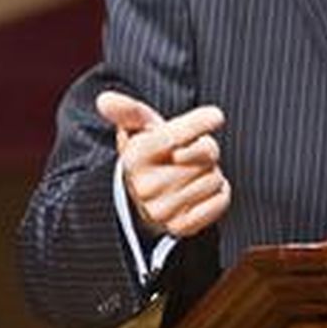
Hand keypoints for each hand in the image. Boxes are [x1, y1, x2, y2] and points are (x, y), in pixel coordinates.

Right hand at [96, 91, 231, 236]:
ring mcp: (163, 209)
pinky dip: (219, 192)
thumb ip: (127, 110)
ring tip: (192, 171)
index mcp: (136, 155)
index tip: (215, 116)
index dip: (201, 121)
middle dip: (206, 147)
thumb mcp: (136, 128)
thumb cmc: (147, 153)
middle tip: (193, 150)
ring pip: (216, 177)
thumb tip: (104, 99)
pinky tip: (201, 189)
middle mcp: (147, 185)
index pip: (177, 135)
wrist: (140, 200)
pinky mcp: (181, 227)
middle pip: (206, 153)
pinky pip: (221, 200)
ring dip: (211, 171)